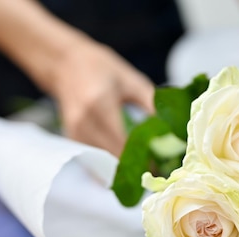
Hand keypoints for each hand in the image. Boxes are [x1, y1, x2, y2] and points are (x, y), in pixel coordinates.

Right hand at [0, 0, 154, 156]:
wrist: (65, 63)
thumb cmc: (101, 68)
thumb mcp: (131, 81)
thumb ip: (152, 106)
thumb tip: (173, 133)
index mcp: (100, 105)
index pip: (124, 144)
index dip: (144, 160)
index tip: (163, 166)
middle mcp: (84, 122)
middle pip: (114, 158)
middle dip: (138, 168)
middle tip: (159, 171)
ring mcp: (75, 133)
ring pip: (105, 163)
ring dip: (126, 169)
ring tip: (147, 169)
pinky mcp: (72, 139)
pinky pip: (95, 160)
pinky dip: (112, 165)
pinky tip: (128, 165)